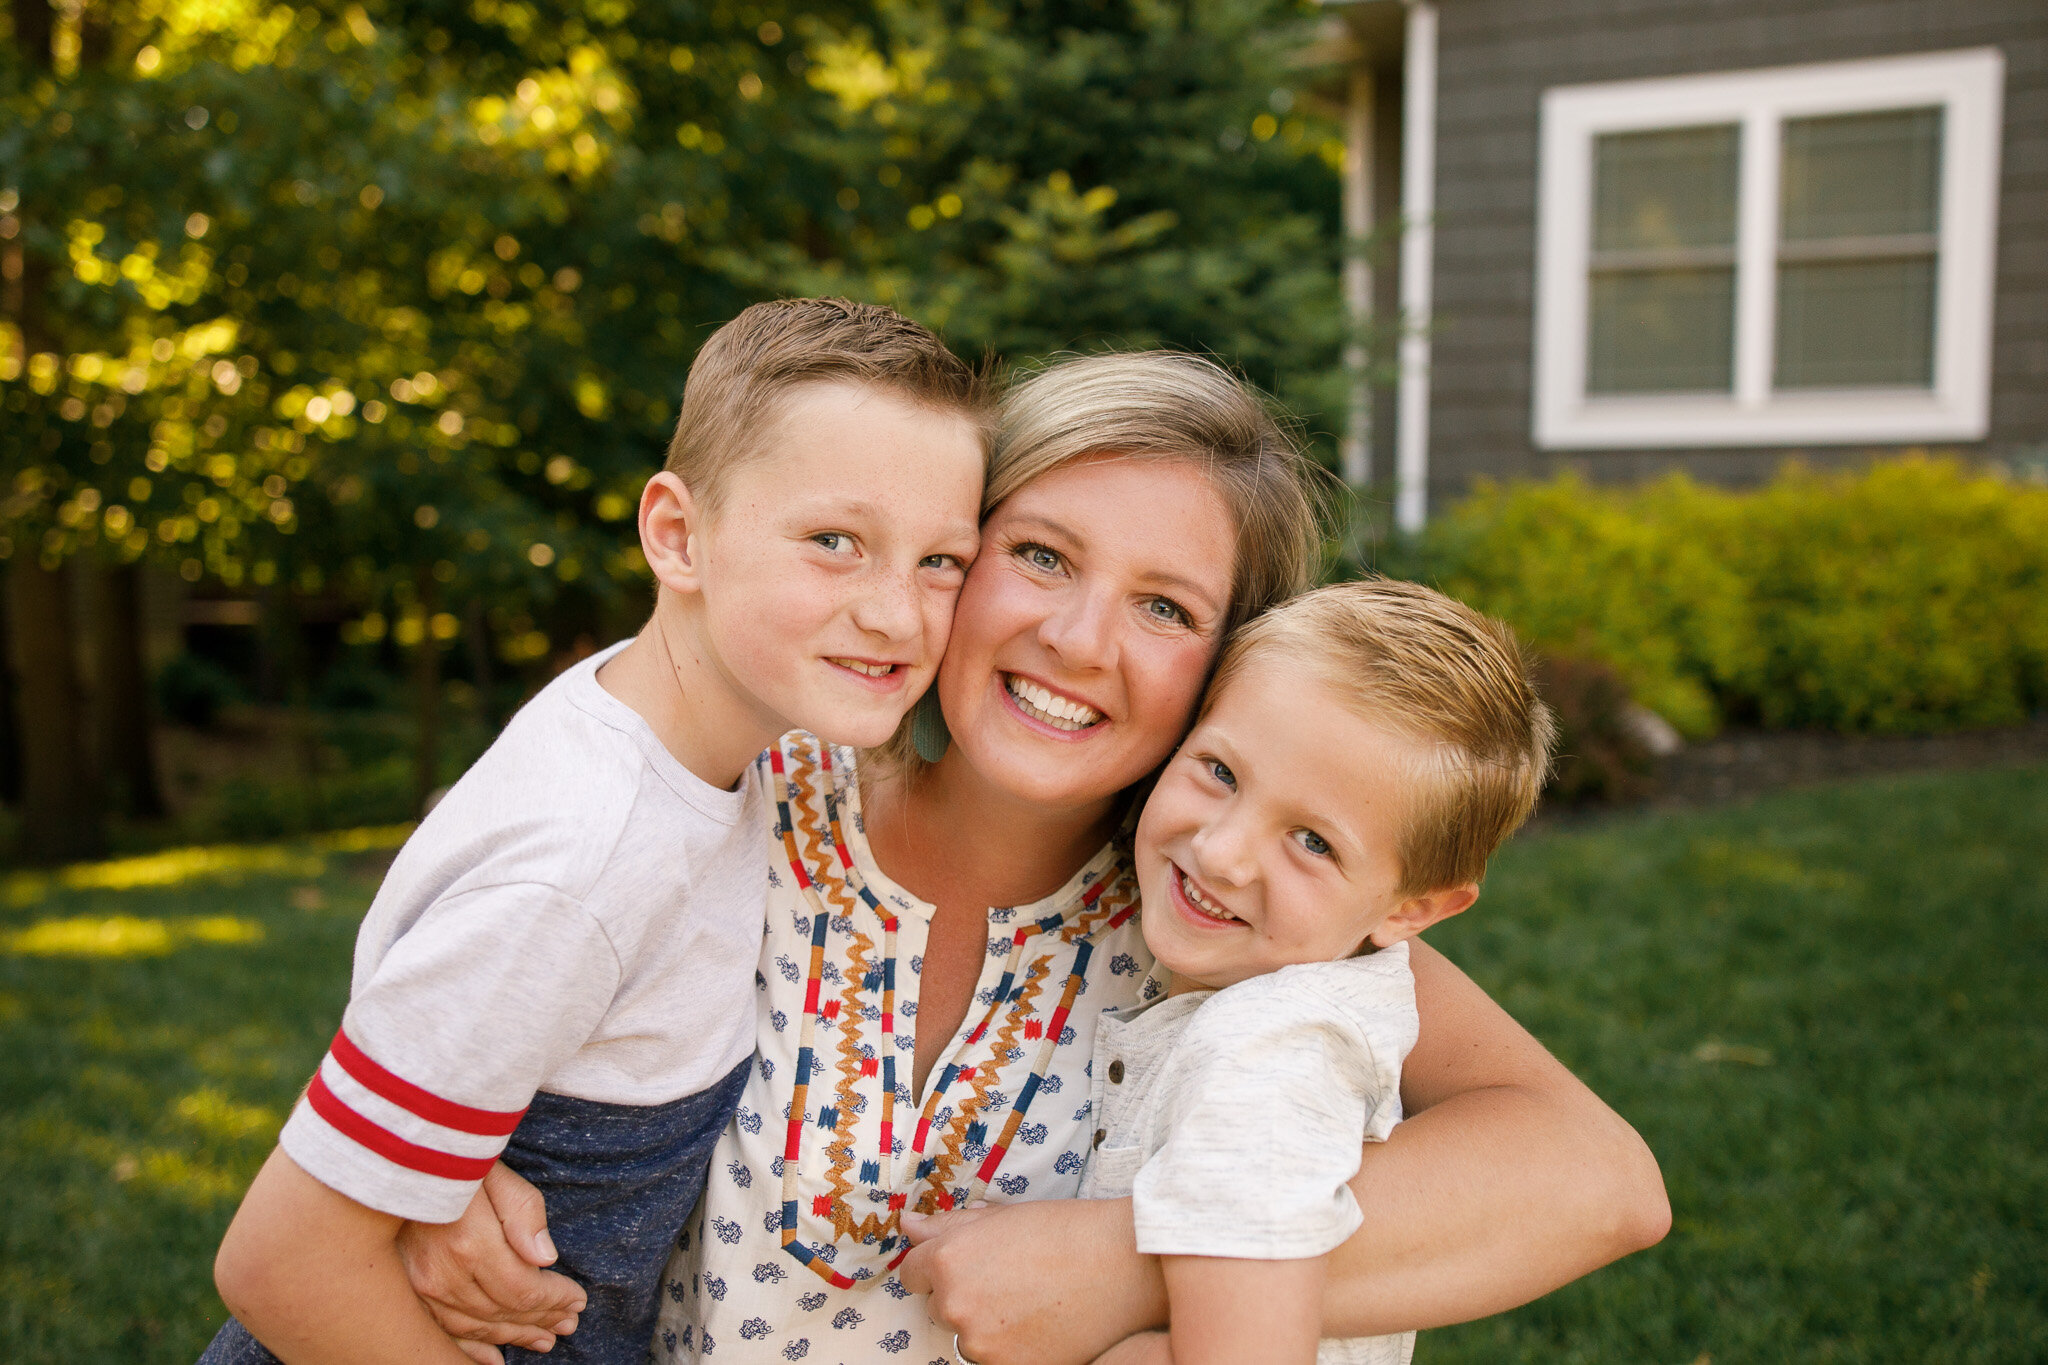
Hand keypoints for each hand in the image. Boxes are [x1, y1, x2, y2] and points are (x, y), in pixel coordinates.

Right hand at [397, 1162, 587, 1359]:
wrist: (393, 1161)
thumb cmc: (452, 1160)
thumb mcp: (495, 1170)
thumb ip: (524, 1212)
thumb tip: (545, 1258)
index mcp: (470, 1244)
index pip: (524, 1289)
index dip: (555, 1299)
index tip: (579, 1298)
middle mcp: (442, 1274)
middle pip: (503, 1312)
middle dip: (542, 1319)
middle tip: (569, 1323)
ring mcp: (420, 1288)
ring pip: (476, 1326)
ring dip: (514, 1336)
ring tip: (544, 1339)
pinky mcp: (407, 1292)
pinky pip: (442, 1332)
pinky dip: (471, 1350)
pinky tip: (494, 1358)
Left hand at [898, 1200, 1162, 1364]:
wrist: (1122, 1265)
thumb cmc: (1066, 1232)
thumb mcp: (1002, 1218)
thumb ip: (948, 1226)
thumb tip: (908, 1226)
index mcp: (949, 1260)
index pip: (912, 1275)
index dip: (937, 1269)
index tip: (964, 1268)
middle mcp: (955, 1305)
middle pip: (939, 1308)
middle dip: (964, 1296)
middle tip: (1010, 1281)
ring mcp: (981, 1344)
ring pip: (968, 1337)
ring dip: (988, 1325)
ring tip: (1031, 1302)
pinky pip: (995, 1359)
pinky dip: (1012, 1347)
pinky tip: (1042, 1324)